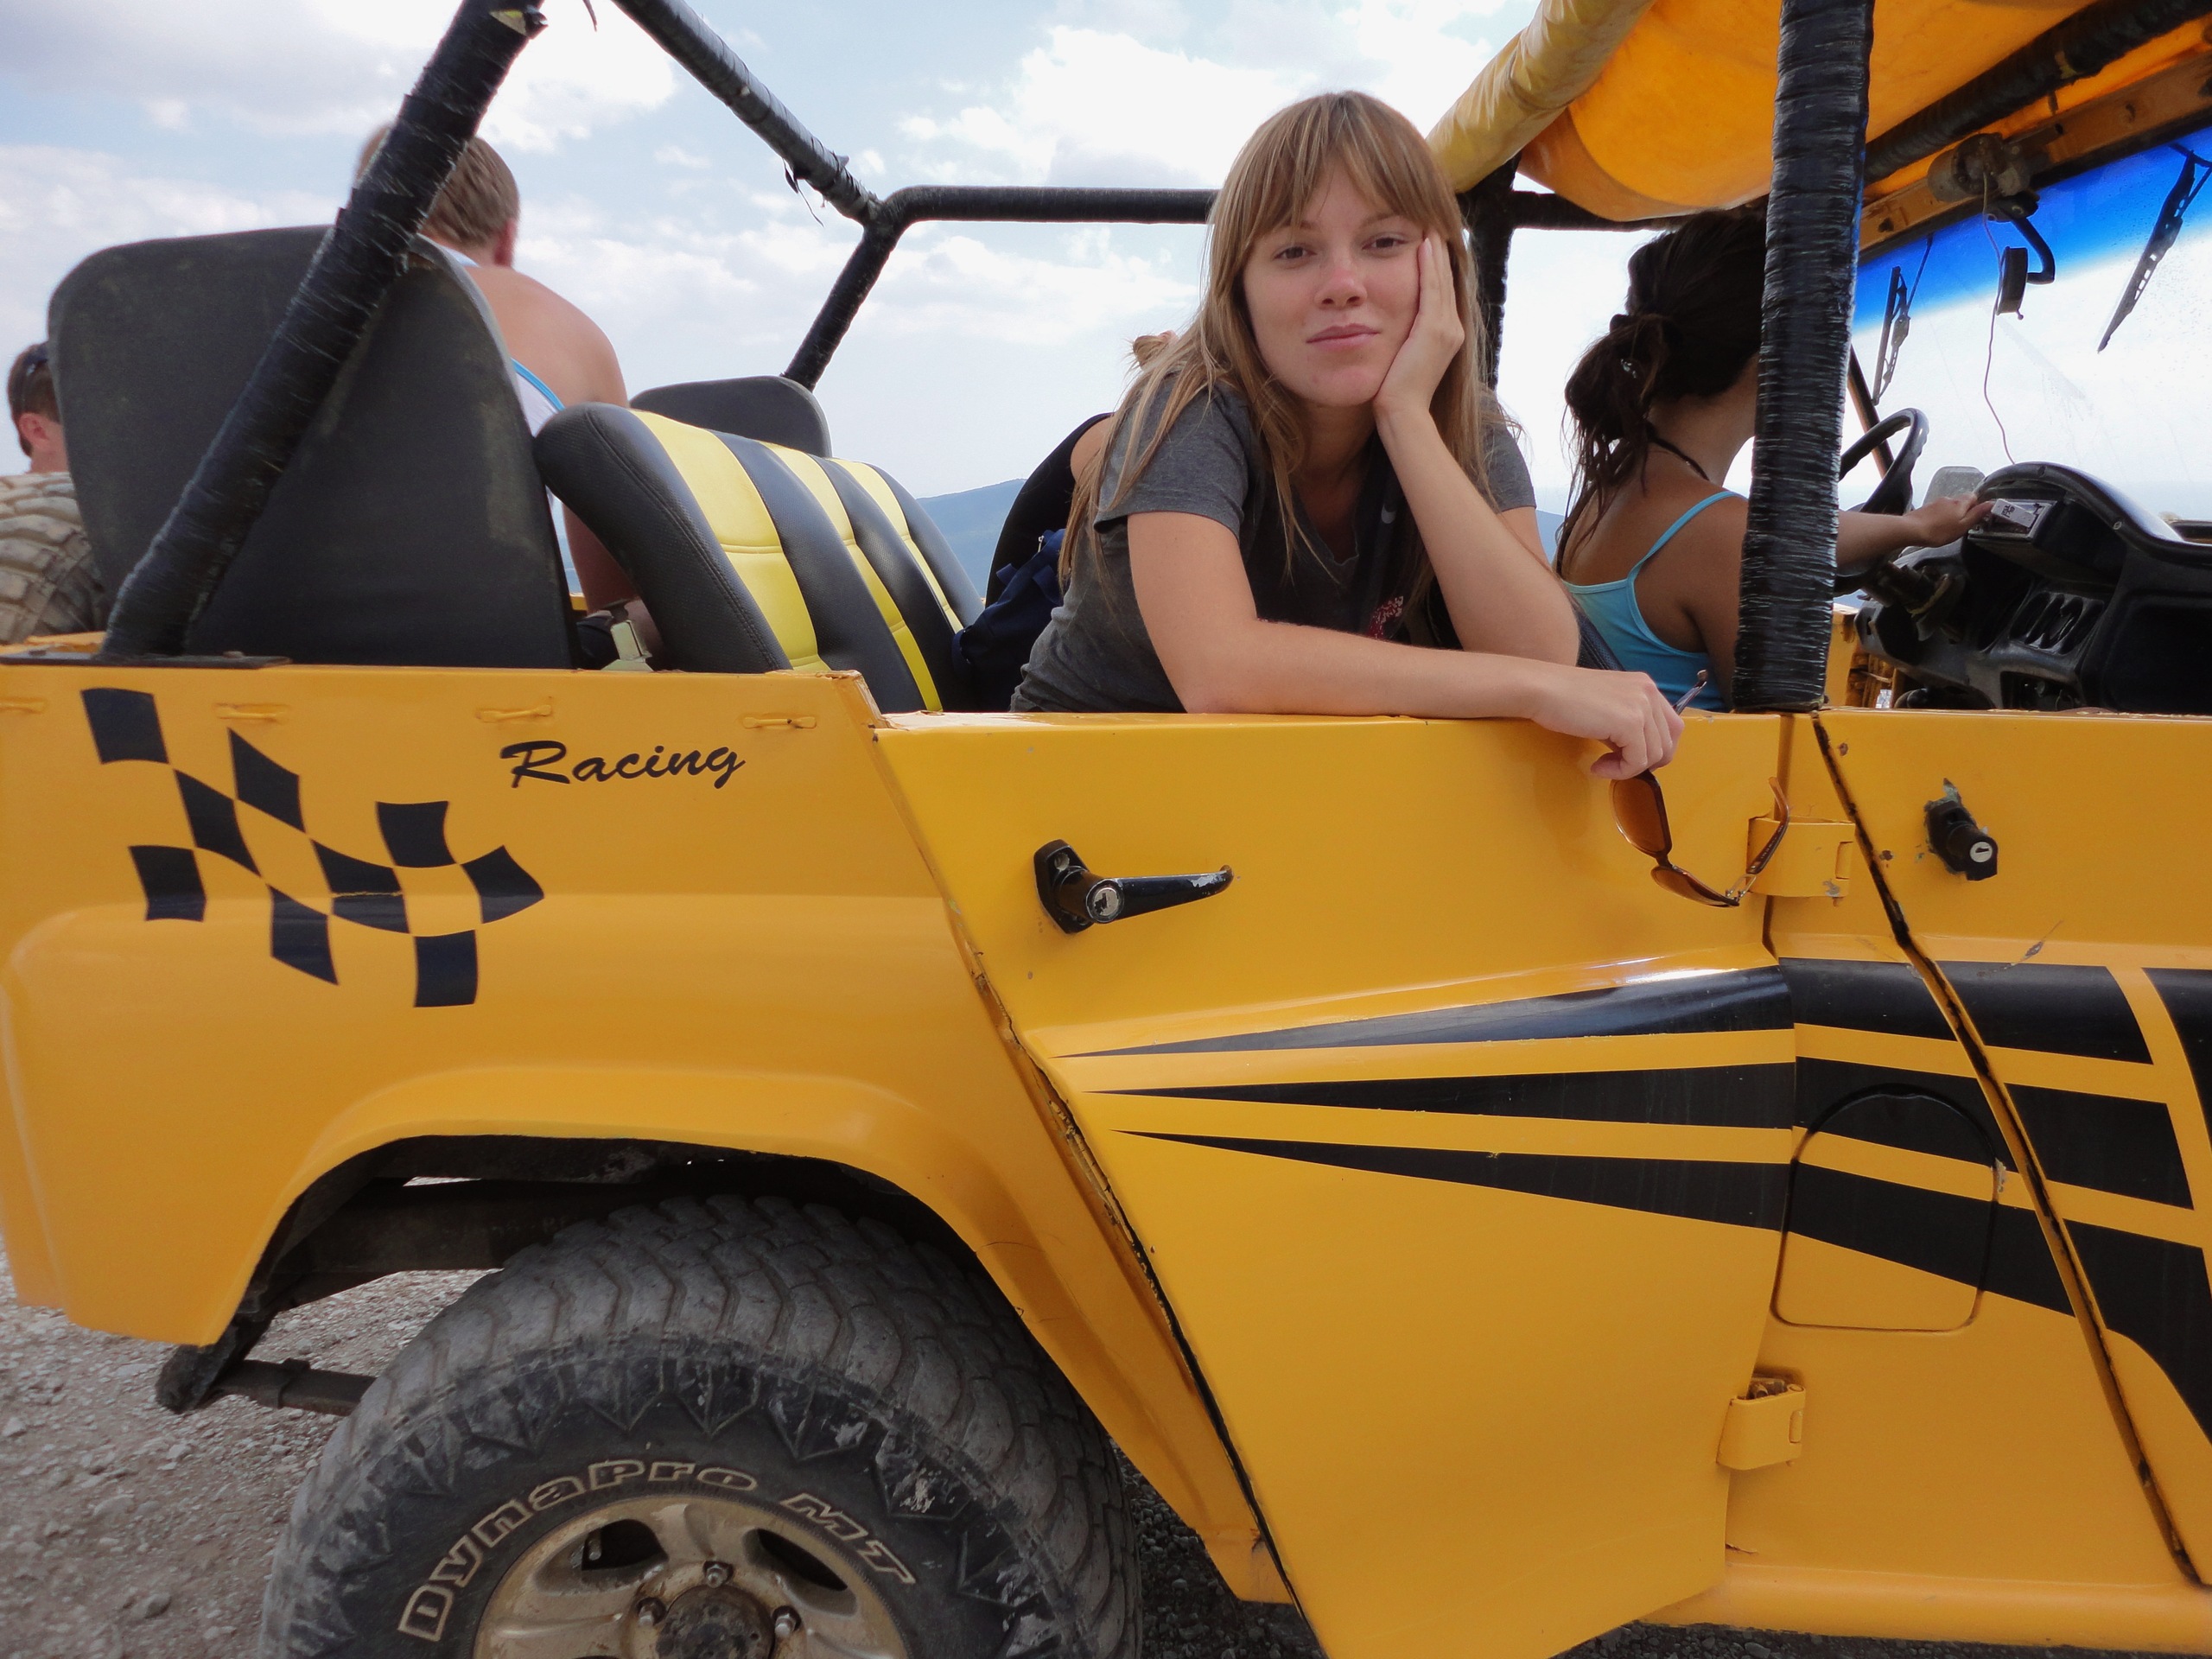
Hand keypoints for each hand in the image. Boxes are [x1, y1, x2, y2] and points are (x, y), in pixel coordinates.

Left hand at [1374, 236, 1464, 425]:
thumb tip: (1389, 322)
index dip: (1437, 265)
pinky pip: (1433, 289)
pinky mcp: (1435, 330)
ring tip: (1429, 225)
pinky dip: (1430, 266)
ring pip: (1442, 280)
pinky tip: (1424, 245)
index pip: (1443, 290)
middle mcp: (1452, 328)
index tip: (1428, 241)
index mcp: (1447, 334)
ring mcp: (1447, 329)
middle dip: (1440, 252)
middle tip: (1432, 223)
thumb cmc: (1395, 392)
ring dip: (1436, 251)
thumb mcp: (1402, 357)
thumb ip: (1404, 337)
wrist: (1402, 413)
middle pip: (1447, 280)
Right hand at [1524, 663, 1684, 778]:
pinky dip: (1620, 771)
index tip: (1629, 757)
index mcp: (1645, 686)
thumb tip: (1636, 753)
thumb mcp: (1606, 706)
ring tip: (1602, 765)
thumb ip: (1627, 722)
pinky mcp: (1630, 723)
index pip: (1672, 726)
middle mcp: (1650, 692)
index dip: (1656, 749)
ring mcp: (1642, 706)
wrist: (1542, 690)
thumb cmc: (1563, 698)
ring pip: (1655, 755)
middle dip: (1645, 762)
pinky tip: (1597, 766)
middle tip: (1617, 765)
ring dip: (1629, 768)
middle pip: (1669, 742)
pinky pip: (1637, 761)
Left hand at [1898, 493, 1989, 548]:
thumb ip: (1977, 514)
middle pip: (1961, 501)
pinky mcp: (1926, 508)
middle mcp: (1948, 499)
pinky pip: (1938, 510)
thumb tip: (1991, 504)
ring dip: (1951, 514)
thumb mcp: (1962, 525)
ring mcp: (1935, 502)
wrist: (1911, 530)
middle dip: (1964, 511)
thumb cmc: (1939, 531)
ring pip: (1949, 506)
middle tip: (1962, 525)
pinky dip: (1940, 516)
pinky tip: (1937, 526)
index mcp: (1960, 502)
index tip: (1976, 517)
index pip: (1974, 497)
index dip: (1977, 506)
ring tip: (1948, 528)